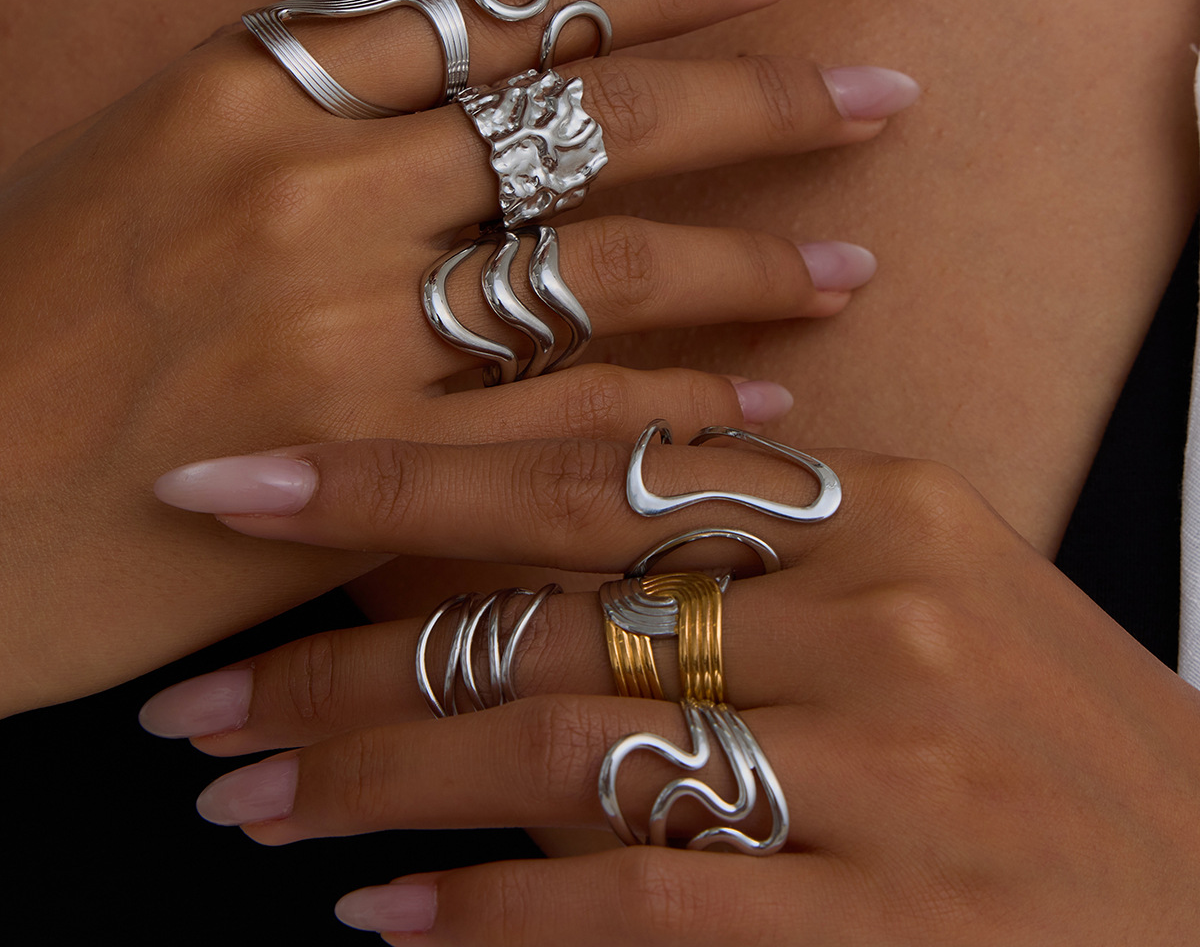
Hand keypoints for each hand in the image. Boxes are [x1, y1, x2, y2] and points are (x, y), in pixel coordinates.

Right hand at [0, 0, 913, 714]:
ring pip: (598, 269)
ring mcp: (336, 336)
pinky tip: (758, 407)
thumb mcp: (125, 136)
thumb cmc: (20, 312)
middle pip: (589, 119)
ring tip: (847, 263)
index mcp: (253, 93)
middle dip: (757, 96)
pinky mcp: (355, 473)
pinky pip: (560, 428)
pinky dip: (673, 412)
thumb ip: (269, 30)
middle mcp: (309, 195)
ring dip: (744, 262)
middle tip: (880, 91)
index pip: (509, 5)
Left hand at [145, 435, 1199, 943]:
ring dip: (380, 781)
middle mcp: (878, 610)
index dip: (393, 476)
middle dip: (343, 653)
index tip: (241, 489)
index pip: (586, 465)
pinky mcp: (888, 924)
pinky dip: (494, 912)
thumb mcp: (919, 602)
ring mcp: (889, 765)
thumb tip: (526, 561)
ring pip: (561, 743)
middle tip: (202, 699)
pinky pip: (637, 900)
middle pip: (545, 604)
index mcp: (881, 503)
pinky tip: (392, 920)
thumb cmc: (1041, 739)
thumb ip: (738, 569)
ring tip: (254, 802)